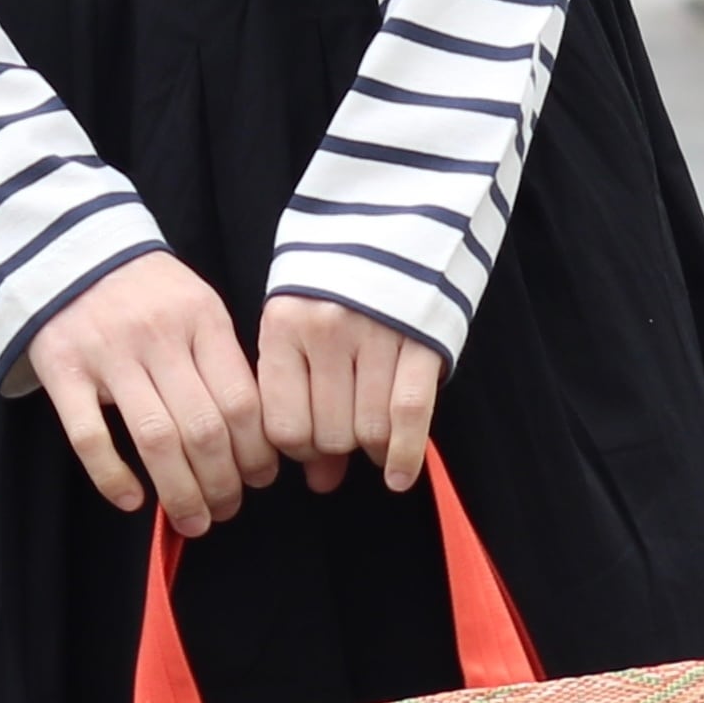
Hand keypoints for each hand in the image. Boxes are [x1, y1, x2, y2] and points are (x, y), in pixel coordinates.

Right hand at [23, 253, 275, 537]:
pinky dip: (112, 476)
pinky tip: (132, 502)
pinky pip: (90, 436)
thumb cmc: (146, 291)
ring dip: (181, 492)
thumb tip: (255, 440)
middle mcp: (159, 336)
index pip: (241, 401)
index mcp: (202, 319)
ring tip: (193, 520)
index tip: (260, 479)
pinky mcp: (63, 368)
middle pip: (204, 429)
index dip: (256, 452)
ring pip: (156, 439)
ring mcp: (108, 353)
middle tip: (227, 510)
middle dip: (223, 483)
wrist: (69, 250)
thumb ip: (221, 361)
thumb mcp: (196, 307)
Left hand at [256, 296, 444, 493]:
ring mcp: (373, 333)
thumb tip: (321, 482)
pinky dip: (405, 455)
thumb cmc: (337, 287)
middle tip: (346, 430)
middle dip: (338, 446)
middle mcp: (325, 330)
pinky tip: (399, 476)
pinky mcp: (419, 339)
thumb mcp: (302, 331)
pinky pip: (409, 415)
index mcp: (284, 327)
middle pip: (328, 434)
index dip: (300, 448)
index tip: (312, 441)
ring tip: (375, 437)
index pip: (284, 426)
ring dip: (373, 447)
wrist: (394, 220)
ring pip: (368, 430)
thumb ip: (302, 402)